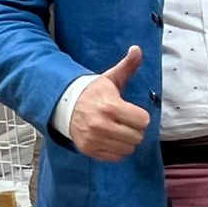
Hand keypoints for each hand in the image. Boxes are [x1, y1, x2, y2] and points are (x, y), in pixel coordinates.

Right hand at [71, 47, 150, 161]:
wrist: (64, 105)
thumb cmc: (93, 92)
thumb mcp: (111, 78)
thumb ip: (127, 65)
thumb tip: (137, 49)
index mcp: (110, 107)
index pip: (143, 121)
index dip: (141, 116)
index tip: (133, 112)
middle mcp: (102, 125)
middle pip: (137, 136)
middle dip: (135, 129)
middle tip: (126, 122)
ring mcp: (94, 139)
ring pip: (128, 148)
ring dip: (127, 141)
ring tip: (119, 130)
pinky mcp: (89, 149)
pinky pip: (116, 157)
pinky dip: (117, 150)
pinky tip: (111, 139)